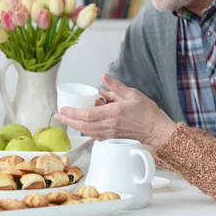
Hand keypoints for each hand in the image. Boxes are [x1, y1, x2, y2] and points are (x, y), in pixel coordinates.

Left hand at [54, 74, 176, 147]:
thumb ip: (115, 86)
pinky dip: (85, 129)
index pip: (88, 115)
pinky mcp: (111, 138)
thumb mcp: (132, 94)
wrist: (156, 131)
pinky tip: (80, 124)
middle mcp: (110, 125)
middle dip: (68, 120)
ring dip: (74, 125)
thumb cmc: (147, 113)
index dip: (73, 113)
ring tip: (65, 118)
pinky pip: (94, 134)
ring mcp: (110, 134)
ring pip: (87, 131)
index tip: (63, 109)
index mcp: (114, 113)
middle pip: (83, 125)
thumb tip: (103, 77)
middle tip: (58, 115)